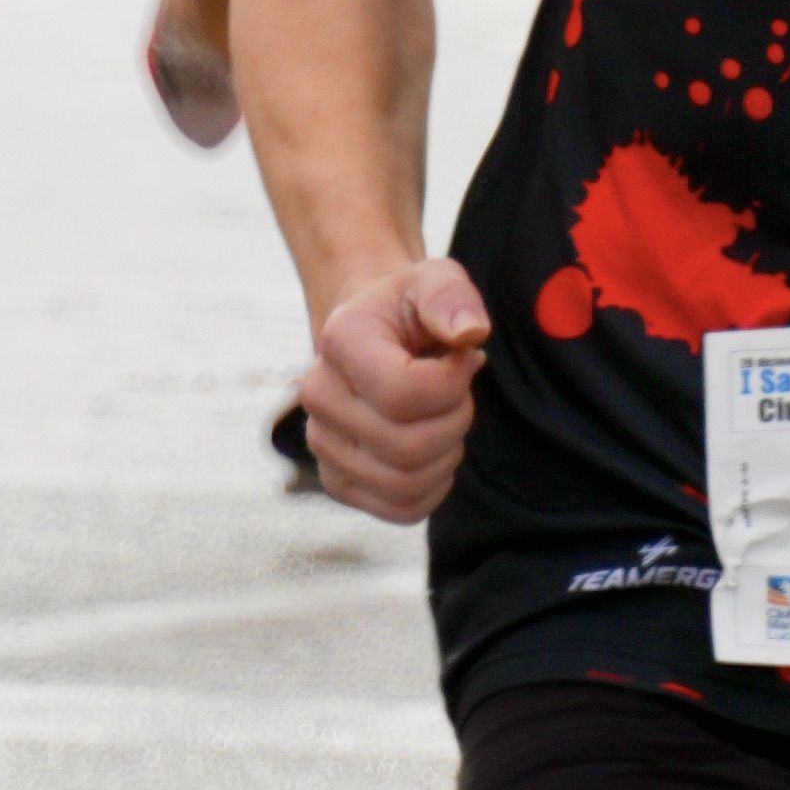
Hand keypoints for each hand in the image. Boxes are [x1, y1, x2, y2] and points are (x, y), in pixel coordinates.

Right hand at [299, 258, 493, 519]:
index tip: (465, 356)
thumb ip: (453, 297)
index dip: (453, 383)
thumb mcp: (435, 280)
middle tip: (457, 391)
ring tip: (444, 418)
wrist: (375, 334)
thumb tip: (470, 333)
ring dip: (446, 455)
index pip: (402, 394)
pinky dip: (433, 488)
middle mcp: (319, 398)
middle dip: (455, 420)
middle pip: (407, 447)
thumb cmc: (410, 309)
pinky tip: (435, 451)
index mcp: (339, 343)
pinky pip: (399, 510)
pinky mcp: (338, 482)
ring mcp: (323, 445)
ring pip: (405, 484)